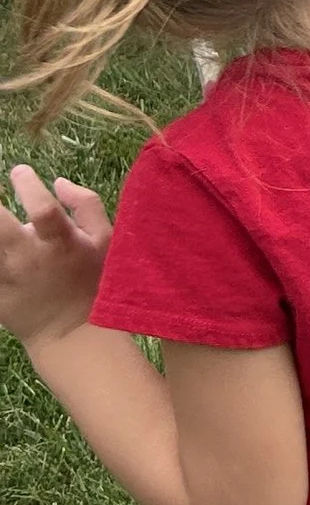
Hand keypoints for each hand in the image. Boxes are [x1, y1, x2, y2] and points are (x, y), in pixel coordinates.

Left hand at [0, 165, 110, 352]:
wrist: (70, 333)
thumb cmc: (92, 281)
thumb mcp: (105, 241)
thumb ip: (86, 204)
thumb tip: (58, 182)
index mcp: (61, 245)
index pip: (43, 210)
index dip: (28, 185)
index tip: (19, 171)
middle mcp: (29, 260)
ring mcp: (7, 278)